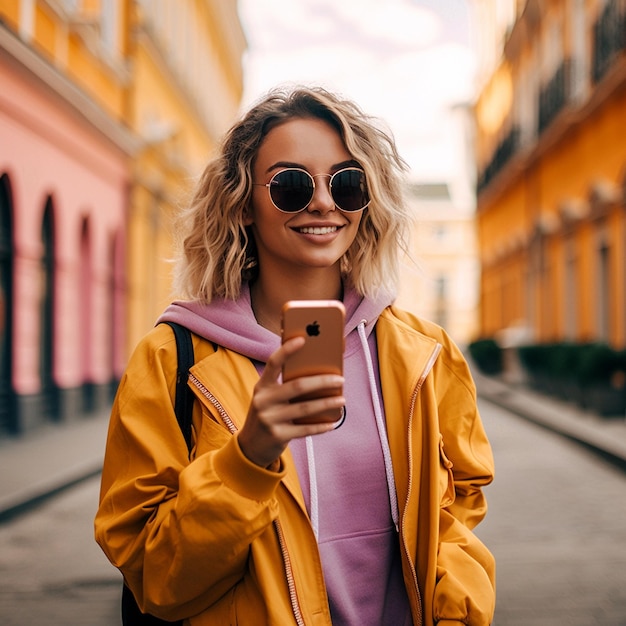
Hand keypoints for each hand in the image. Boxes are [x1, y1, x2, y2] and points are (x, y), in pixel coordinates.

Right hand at [237, 337, 344, 467]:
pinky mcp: (277, 436)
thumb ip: (285, 385)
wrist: (250, 446)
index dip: (287, 350)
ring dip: (327, 403)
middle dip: (322, 381)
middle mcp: (263, 401)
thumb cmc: (267, 414)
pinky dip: (321, 426)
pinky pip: (305, 429)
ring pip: (305, 408)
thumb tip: (319, 374)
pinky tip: (333, 422)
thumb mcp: (269, 397)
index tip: (303, 339)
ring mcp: (269, 419)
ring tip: (342, 400)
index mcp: (262, 386)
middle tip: (340, 379)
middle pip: (297, 386)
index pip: (273, 362)